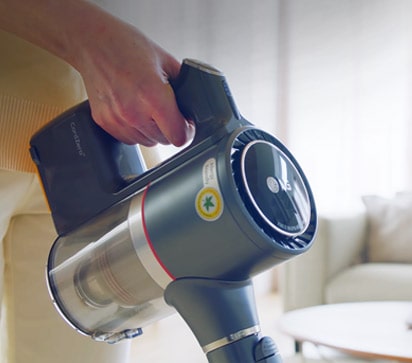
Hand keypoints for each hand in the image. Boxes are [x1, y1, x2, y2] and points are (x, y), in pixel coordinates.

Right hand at [73, 18, 192, 145]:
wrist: (92, 42)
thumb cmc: (126, 46)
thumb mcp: (165, 60)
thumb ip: (182, 84)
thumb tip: (193, 103)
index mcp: (153, 96)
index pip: (178, 136)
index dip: (187, 131)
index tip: (186, 124)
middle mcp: (134, 112)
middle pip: (164, 140)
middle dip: (170, 127)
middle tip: (165, 109)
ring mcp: (117, 120)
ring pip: (147, 141)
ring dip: (152, 130)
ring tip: (146, 106)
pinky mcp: (104, 123)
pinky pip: (129, 139)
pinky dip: (135, 129)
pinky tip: (133, 109)